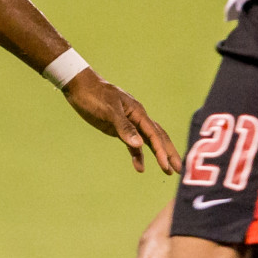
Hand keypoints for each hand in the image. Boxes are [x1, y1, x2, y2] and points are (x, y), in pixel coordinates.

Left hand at [63, 70, 181, 174]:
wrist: (79, 87)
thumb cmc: (94, 96)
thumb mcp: (109, 111)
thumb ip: (124, 127)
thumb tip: (139, 144)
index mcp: (138, 112)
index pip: (154, 134)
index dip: (162, 150)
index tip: (166, 166)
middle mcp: (137, 118)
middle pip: (158, 137)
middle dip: (168, 153)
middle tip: (178, 169)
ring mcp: (129, 124)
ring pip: (148, 141)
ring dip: (157, 155)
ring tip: (166, 171)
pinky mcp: (119, 129)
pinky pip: (133, 144)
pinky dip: (137, 155)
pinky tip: (140, 167)